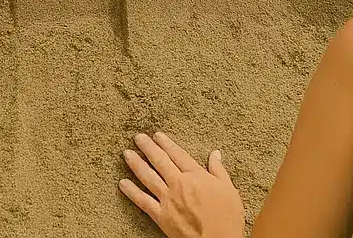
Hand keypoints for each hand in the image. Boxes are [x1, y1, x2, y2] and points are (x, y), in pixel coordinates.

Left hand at [120, 132, 245, 237]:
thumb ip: (219, 170)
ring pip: (148, 177)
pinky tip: (123, 183)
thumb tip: (215, 154)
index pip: (177, 154)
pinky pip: (143, 201)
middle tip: (138, 138)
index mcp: (196, 175)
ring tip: (127, 154)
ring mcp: (168, 199)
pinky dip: (131, 192)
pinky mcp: (161, 216)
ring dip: (136, 164)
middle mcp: (179, 184)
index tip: (157, 135)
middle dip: (148, 148)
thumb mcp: (229, 190)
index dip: (166, 143)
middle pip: (160, 161)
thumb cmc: (227, 218)